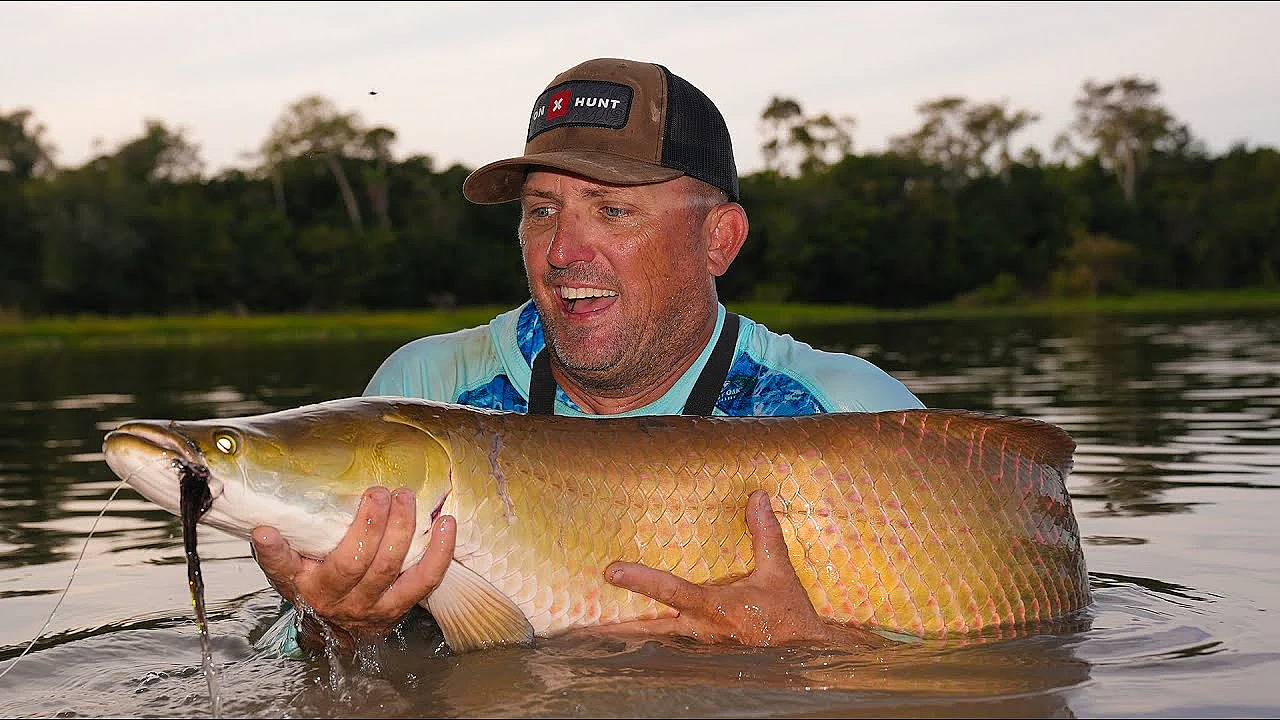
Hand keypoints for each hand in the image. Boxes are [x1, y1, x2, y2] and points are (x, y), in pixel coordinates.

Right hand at [250, 486, 454, 653]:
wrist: (338, 632)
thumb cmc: (317, 587)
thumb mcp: (293, 569)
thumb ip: (282, 548)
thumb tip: (263, 524)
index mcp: (302, 585)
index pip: (282, 568)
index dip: (274, 551)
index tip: (264, 531)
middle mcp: (334, 599)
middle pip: (353, 562)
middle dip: (369, 523)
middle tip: (378, 492)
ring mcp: (369, 606)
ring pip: (388, 567)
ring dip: (401, 528)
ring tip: (405, 498)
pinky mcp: (399, 608)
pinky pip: (424, 580)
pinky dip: (439, 551)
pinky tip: (446, 523)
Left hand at [598, 489, 888, 648]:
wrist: (805, 655)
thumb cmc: (789, 615)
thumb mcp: (779, 572)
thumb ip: (764, 534)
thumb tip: (757, 496)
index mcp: (716, 608)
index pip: (672, 591)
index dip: (641, 580)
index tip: (611, 571)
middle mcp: (701, 632)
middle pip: (649, 630)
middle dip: (616, 629)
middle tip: (581, 624)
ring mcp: (700, 650)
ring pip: (657, 644)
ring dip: (628, 638)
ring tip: (593, 633)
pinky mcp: (703, 659)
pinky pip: (670, 651)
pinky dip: (649, 645)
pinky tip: (631, 642)